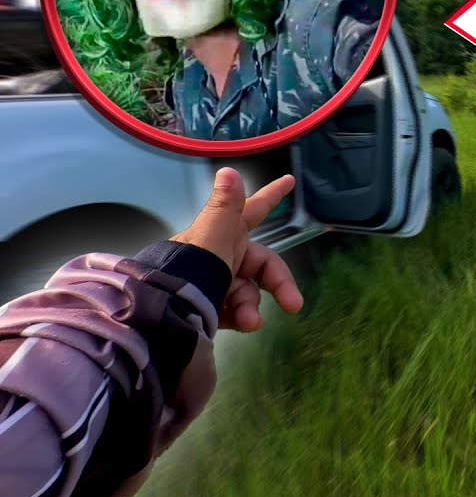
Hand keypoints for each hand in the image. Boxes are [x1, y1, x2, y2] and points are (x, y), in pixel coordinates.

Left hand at [171, 167, 303, 331]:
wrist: (161, 314)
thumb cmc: (190, 270)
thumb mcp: (211, 237)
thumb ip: (224, 207)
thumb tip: (228, 170)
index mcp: (223, 233)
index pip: (253, 209)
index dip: (272, 195)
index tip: (289, 181)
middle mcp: (220, 255)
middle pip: (260, 266)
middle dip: (278, 284)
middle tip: (293, 304)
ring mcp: (213, 282)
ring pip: (247, 292)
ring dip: (252, 306)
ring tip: (249, 322)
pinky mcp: (206, 307)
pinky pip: (232, 311)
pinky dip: (239, 318)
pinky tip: (241, 326)